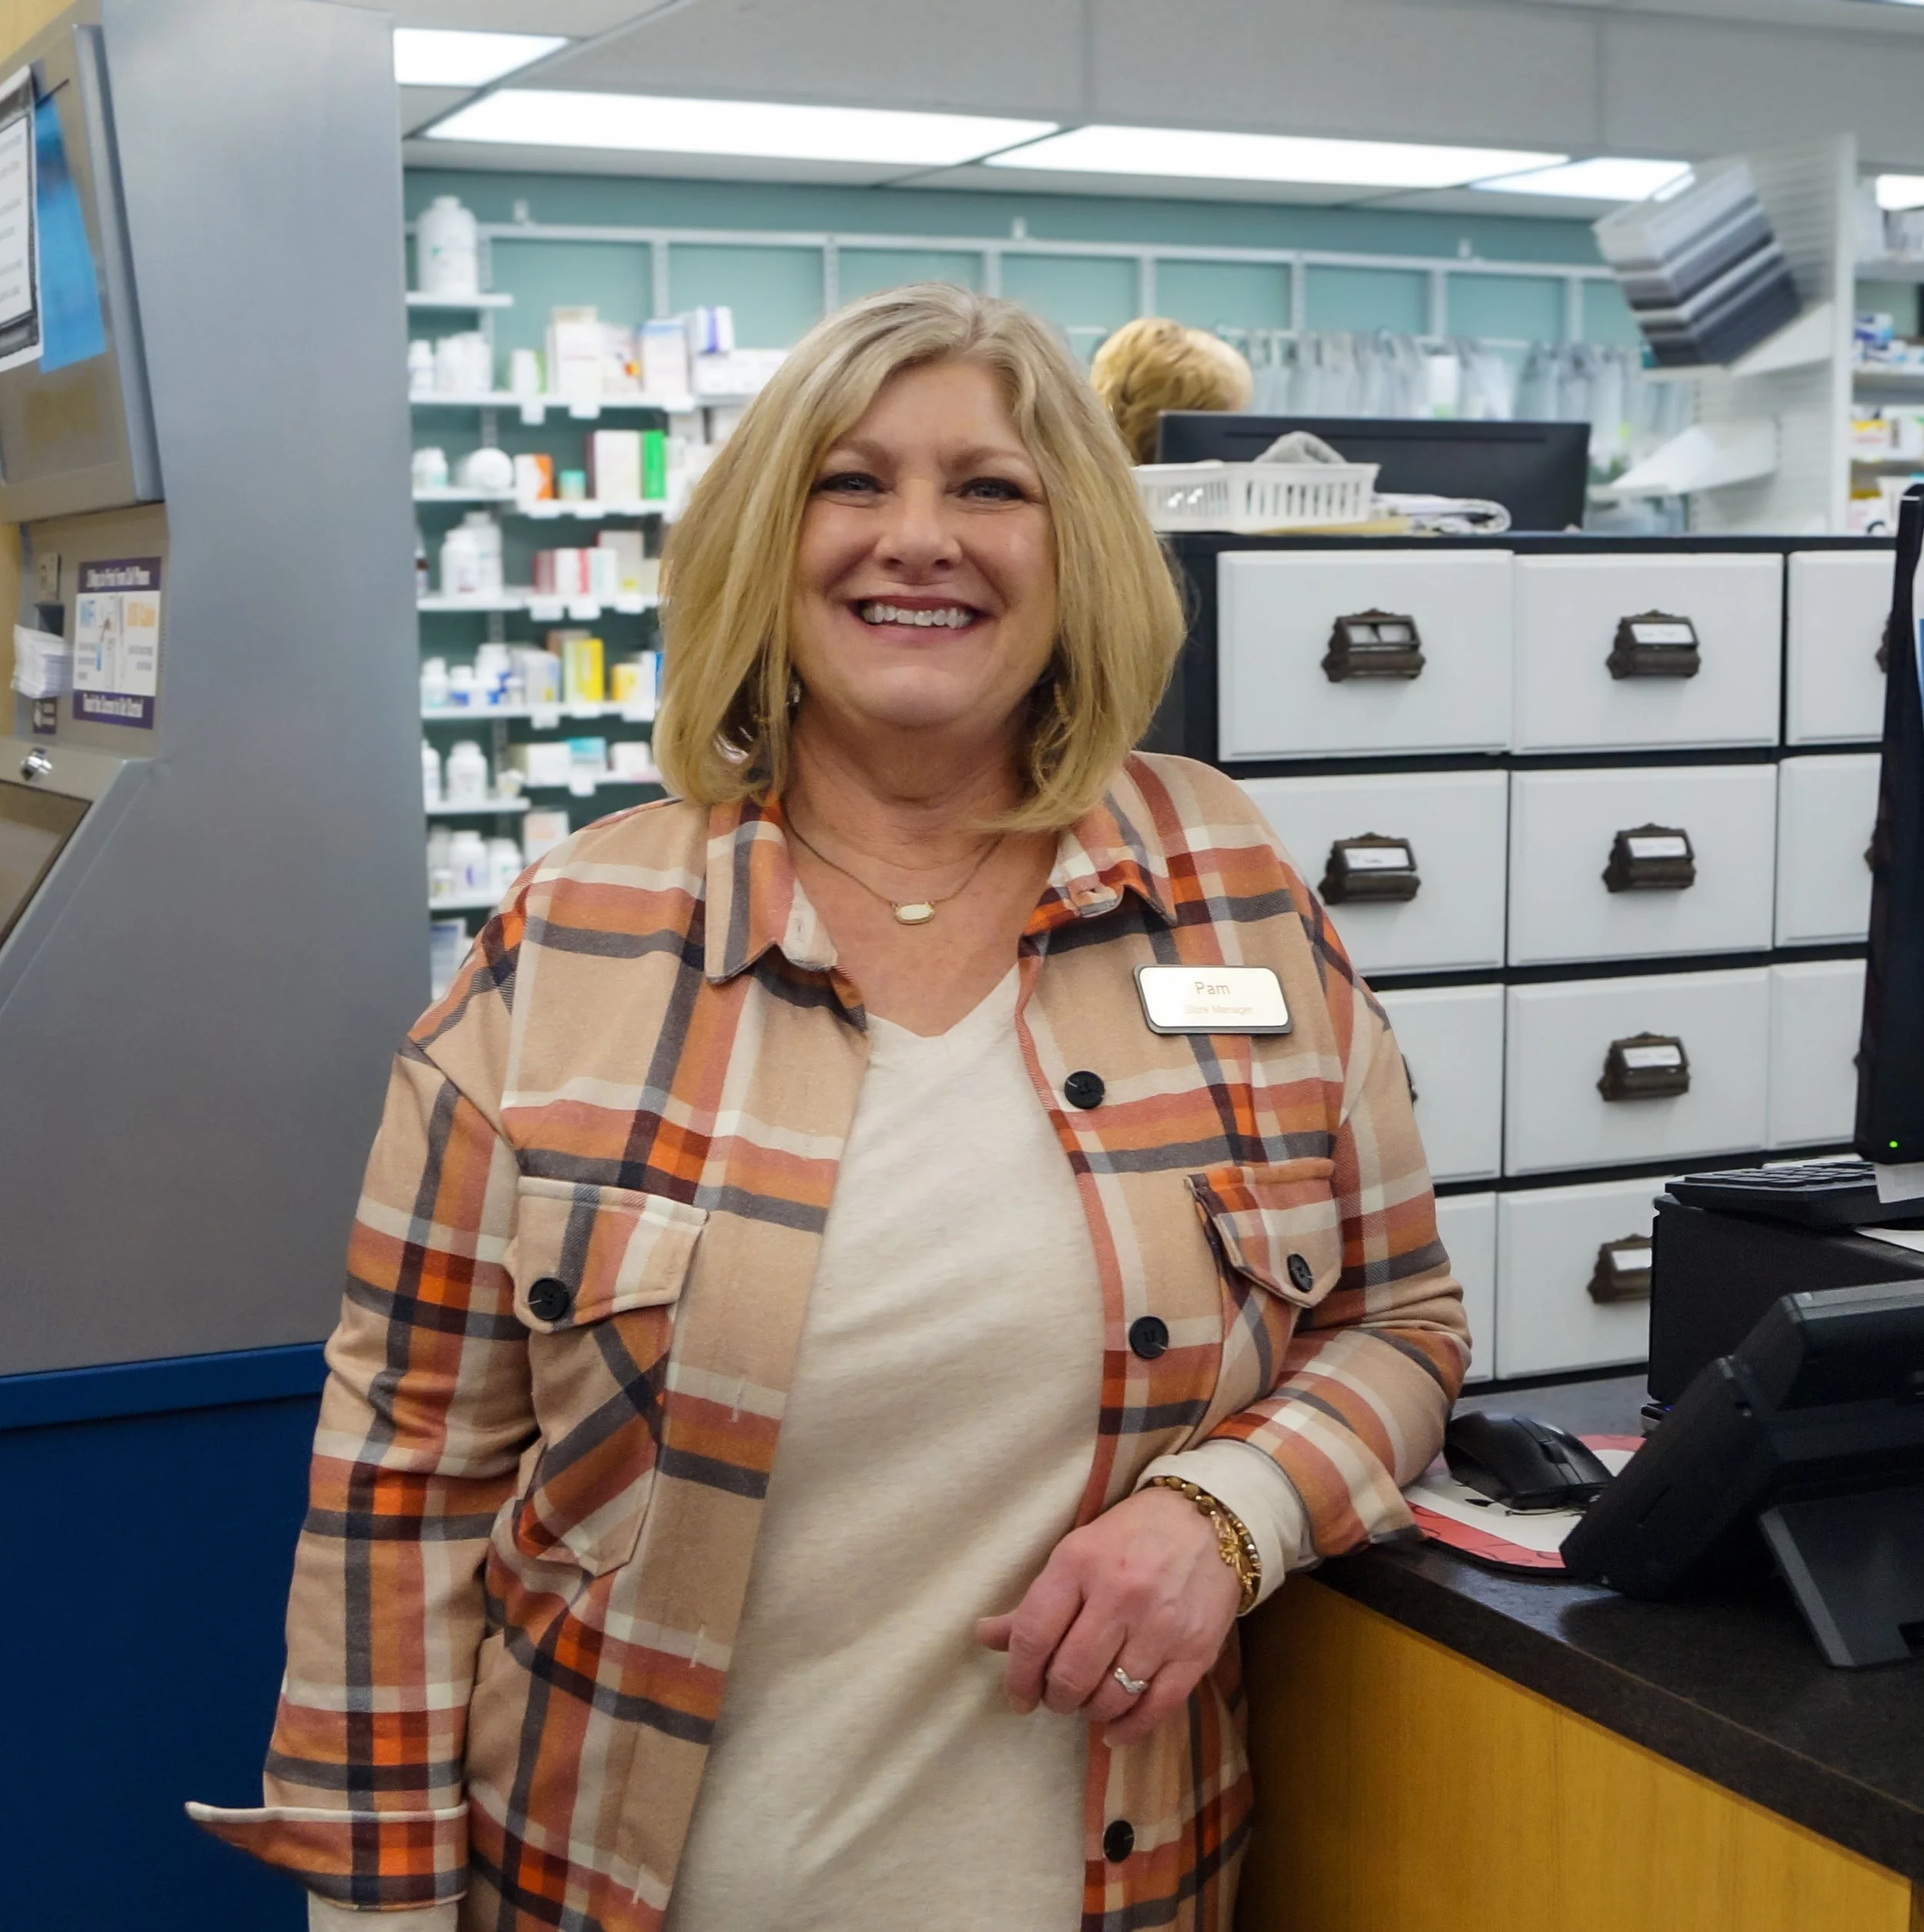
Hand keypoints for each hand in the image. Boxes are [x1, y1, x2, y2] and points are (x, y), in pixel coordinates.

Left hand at [976, 1486, 1241, 1747]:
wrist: (1209, 1520)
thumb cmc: (1130, 1537)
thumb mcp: (1075, 1553)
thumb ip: (1034, 1602)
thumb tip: (984, 1637)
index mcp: (1079, 1563)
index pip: (1033, 1634)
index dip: (1018, 1676)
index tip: (1018, 1697)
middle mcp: (1120, 1594)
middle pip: (1071, 1674)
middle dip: (1056, 1697)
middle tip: (1056, 1695)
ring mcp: (1160, 1625)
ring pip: (1111, 1697)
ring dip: (1090, 1710)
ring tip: (1088, 1700)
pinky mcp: (1196, 1651)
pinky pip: (1156, 1708)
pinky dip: (1129, 1729)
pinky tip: (1114, 1731)